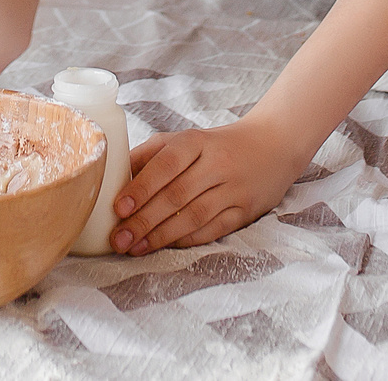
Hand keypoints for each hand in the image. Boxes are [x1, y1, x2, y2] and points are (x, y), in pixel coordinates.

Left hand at [108, 117, 308, 255]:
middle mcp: (217, 164)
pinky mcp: (245, 211)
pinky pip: (212, 230)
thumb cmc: (216, 146)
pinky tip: (164, 247)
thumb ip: (151, 155)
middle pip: (177, 195)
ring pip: (194, 217)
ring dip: (161, 236)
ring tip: (135, 247)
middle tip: (119, 238)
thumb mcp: (185, 139)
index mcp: (197, 141)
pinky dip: (185, 240)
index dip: (142, 187)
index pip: (166, 164)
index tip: (119, 207)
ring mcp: (234, 189)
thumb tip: (114, 178)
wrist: (273, 145)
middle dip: (144, 220)